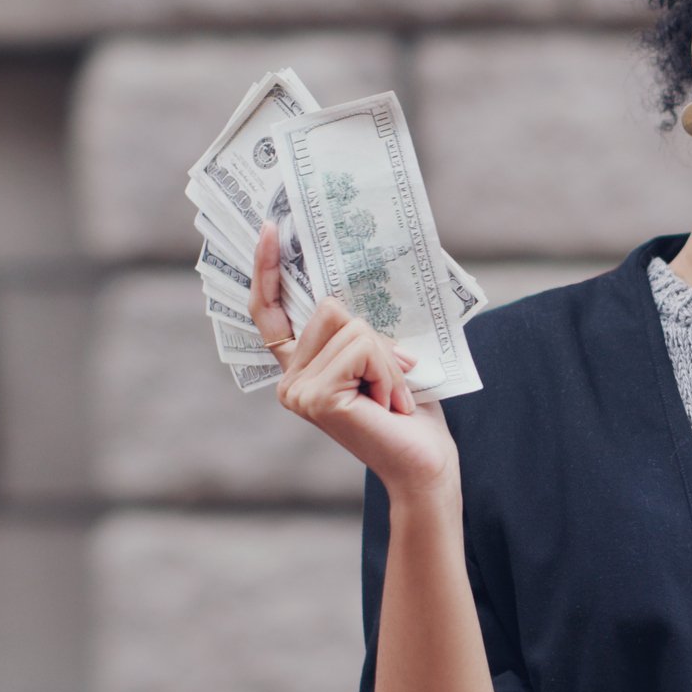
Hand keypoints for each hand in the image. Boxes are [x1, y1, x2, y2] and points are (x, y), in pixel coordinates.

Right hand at [251, 219, 460, 496]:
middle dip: (373, 335)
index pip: (270, 311)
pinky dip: (387, 369)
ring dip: (385, 356)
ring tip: (391, 395)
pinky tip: (389, 404)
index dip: (266, 269)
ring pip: (350, 325)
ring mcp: (298, 391)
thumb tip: (349, 291)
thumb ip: (357, 328)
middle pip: (328, 306)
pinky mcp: (318, 397)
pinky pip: (361, 347)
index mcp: (301, 368)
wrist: (424, 463)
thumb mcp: (382, 357)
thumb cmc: (408, 412)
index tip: (271, 228)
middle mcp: (290, 380)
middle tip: (392, 376)